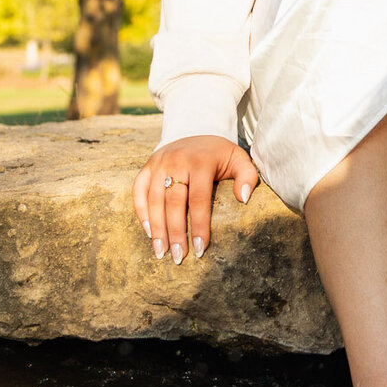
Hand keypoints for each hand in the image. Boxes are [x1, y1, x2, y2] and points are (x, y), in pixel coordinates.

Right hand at [133, 136, 258, 262]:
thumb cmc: (220, 154)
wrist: (196, 129)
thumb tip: (243, 199)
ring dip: (157, 229)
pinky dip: (141, 212)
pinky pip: (138, 191)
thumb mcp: (239, 159)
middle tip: (179, 256)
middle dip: (175, 233)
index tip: (200, 249)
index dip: (199, 226)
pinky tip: (149, 232)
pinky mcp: (147, 166)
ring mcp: (158, 163)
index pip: (198, 200)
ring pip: (154, 200)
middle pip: (173, 203)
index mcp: (200, 162)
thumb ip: (248, 176)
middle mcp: (176, 162)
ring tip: (161, 252)